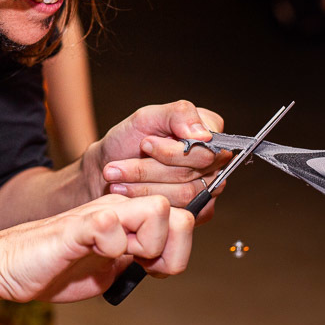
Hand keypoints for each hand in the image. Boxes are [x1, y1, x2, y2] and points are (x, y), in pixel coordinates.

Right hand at [0, 194, 193, 302]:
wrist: (8, 267)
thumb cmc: (54, 266)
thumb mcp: (109, 266)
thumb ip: (135, 258)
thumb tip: (166, 260)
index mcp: (126, 216)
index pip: (182, 219)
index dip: (178, 251)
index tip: (154, 270)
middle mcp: (118, 207)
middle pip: (179, 212)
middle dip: (172, 251)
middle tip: (144, 267)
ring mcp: (99, 213)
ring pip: (158, 210)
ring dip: (149, 245)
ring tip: (121, 259)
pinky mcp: (77, 226)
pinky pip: (112, 225)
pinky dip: (112, 246)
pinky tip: (96, 254)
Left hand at [85, 101, 230, 219]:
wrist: (109, 165)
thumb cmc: (129, 139)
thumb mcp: (147, 117)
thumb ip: (179, 114)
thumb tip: (204, 135)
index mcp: (210, 132)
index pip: (206, 148)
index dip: (172, 151)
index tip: (144, 144)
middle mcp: (214, 161)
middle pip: (193, 171)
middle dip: (151, 169)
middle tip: (119, 166)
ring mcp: (208, 187)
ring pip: (184, 193)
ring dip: (144, 186)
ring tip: (116, 178)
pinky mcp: (196, 209)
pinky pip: (180, 210)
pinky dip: (147, 200)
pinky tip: (125, 192)